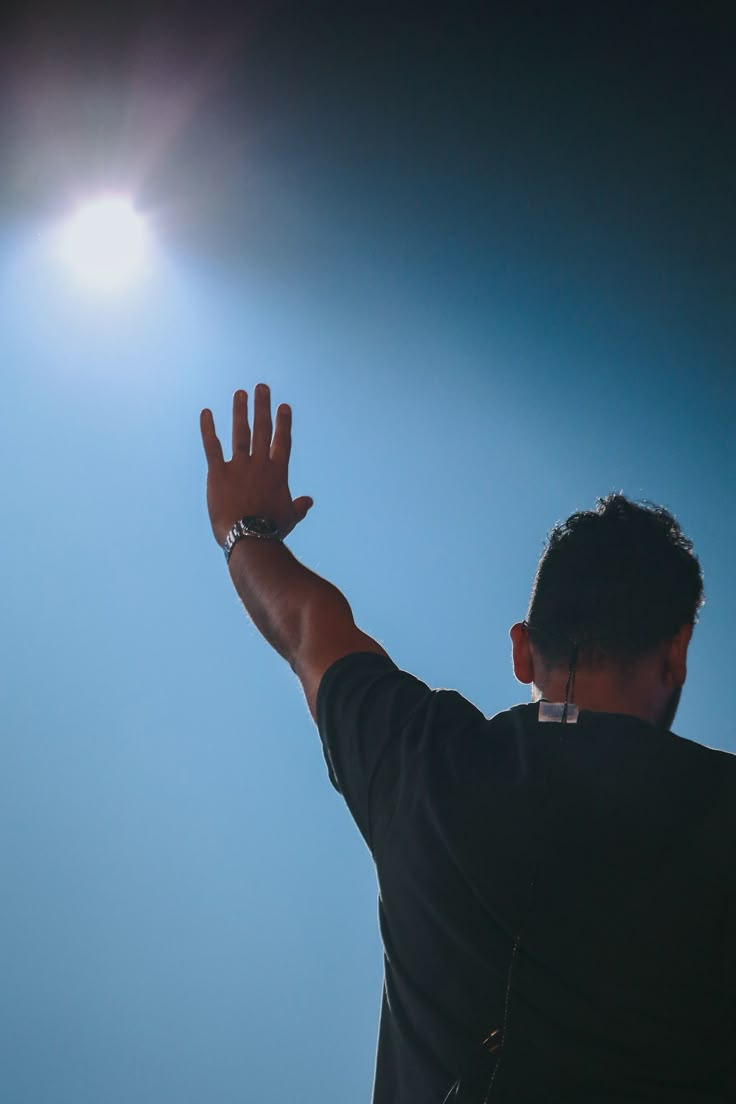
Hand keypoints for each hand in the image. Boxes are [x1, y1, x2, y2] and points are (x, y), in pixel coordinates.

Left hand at [200, 384, 312, 545]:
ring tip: (240, 393)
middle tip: (262, 388)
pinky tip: (206, 412)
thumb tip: (309, 501)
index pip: (282, 441)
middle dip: (263, 407)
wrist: (249, 537)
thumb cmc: (271, 531)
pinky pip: (211, 446)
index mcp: (278, 473)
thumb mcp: (290, 518)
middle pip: (263, 429)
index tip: (284, 406)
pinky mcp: (218, 473)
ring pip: (240, 432)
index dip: (283, 423)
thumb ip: (299, 507)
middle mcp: (260, 464)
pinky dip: (208, 429)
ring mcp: (239, 466)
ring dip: (240, 411)